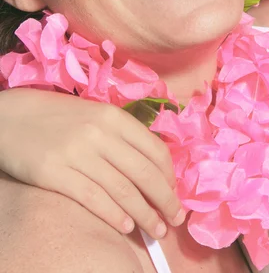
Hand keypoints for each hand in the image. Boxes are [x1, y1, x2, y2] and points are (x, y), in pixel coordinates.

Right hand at [0, 88, 184, 237]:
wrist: (11, 117)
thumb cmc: (57, 116)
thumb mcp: (94, 115)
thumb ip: (121, 135)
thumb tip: (152, 166)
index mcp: (113, 116)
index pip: (155, 149)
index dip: (169, 176)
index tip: (174, 192)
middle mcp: (99, 133)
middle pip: (144, 173)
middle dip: (165, 200)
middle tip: (176, 218)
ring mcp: (77, 153)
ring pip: (123, 190)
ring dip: (145, 215)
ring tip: (157, 230)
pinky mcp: (55, 173)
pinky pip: (93, 198)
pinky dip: (114, 215)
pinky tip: (126, 227)